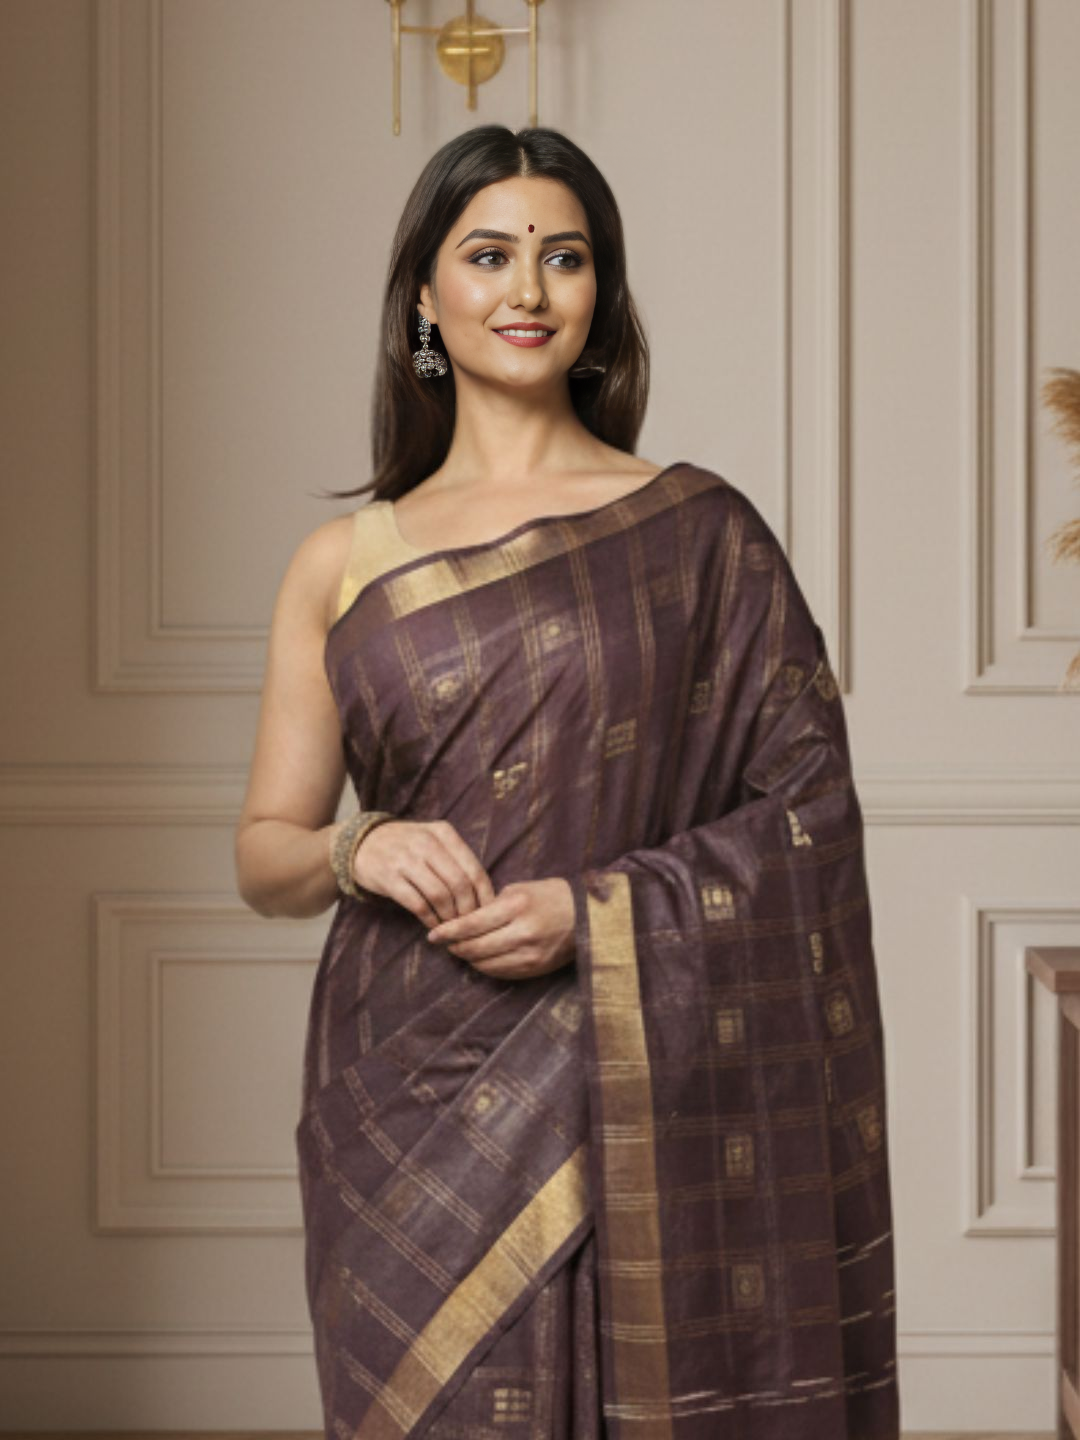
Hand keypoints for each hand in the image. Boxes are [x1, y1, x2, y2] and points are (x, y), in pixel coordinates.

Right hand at [353, 818, 495, 925]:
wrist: (360, 843)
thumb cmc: (406, 846)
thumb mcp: (432, 839)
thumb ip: (456, 859)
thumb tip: (485, 894)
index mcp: (443, 833)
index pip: (474, 869)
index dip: (484, 895)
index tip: (488, 912)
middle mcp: (426, 843)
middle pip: (460, 884)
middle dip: (468, 910)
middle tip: (469, 924)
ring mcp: (406, 859)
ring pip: (440, 896)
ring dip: (449, 917)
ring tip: (452, 926)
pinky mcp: (389, 878)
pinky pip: (418, 904)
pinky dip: (430, 919)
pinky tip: (434, 925)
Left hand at [425, 877, 575, 980]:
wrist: (587, 915)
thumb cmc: (550, 896)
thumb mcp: (519, 889)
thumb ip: (491, 905)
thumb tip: (463, 921)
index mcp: (516, 907)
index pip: (470, 924)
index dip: (447, 932)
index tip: (433, 935)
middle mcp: (522, 933)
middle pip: (474, 948)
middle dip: (455, 947)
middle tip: (445, 944)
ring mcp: (530, 954)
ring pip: (485, 964)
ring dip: (469, 959)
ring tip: (462, 950)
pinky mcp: (536, 969)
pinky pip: (501, 973)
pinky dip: (486, 967)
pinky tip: (481, 958)